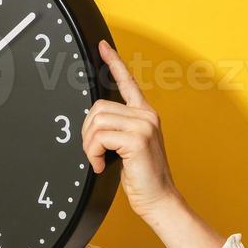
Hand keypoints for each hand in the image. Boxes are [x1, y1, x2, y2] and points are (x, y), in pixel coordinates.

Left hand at [86, 41, 224, 247]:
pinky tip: (102, 166)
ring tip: (99, 161)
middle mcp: (146, 114)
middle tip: (94, 154)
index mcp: (145, 114)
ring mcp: (144, 125)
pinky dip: (93, 153)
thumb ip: (116, 130)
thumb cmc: (143, 178)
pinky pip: (99, 137)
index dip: (114, 62)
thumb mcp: (128, 148)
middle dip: (87, 133)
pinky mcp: (137, 138)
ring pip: (96, 121)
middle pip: (98, 107)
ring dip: (89, 145)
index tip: (102, 46)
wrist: (159, 200)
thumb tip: (93, 123)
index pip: (127, 82)